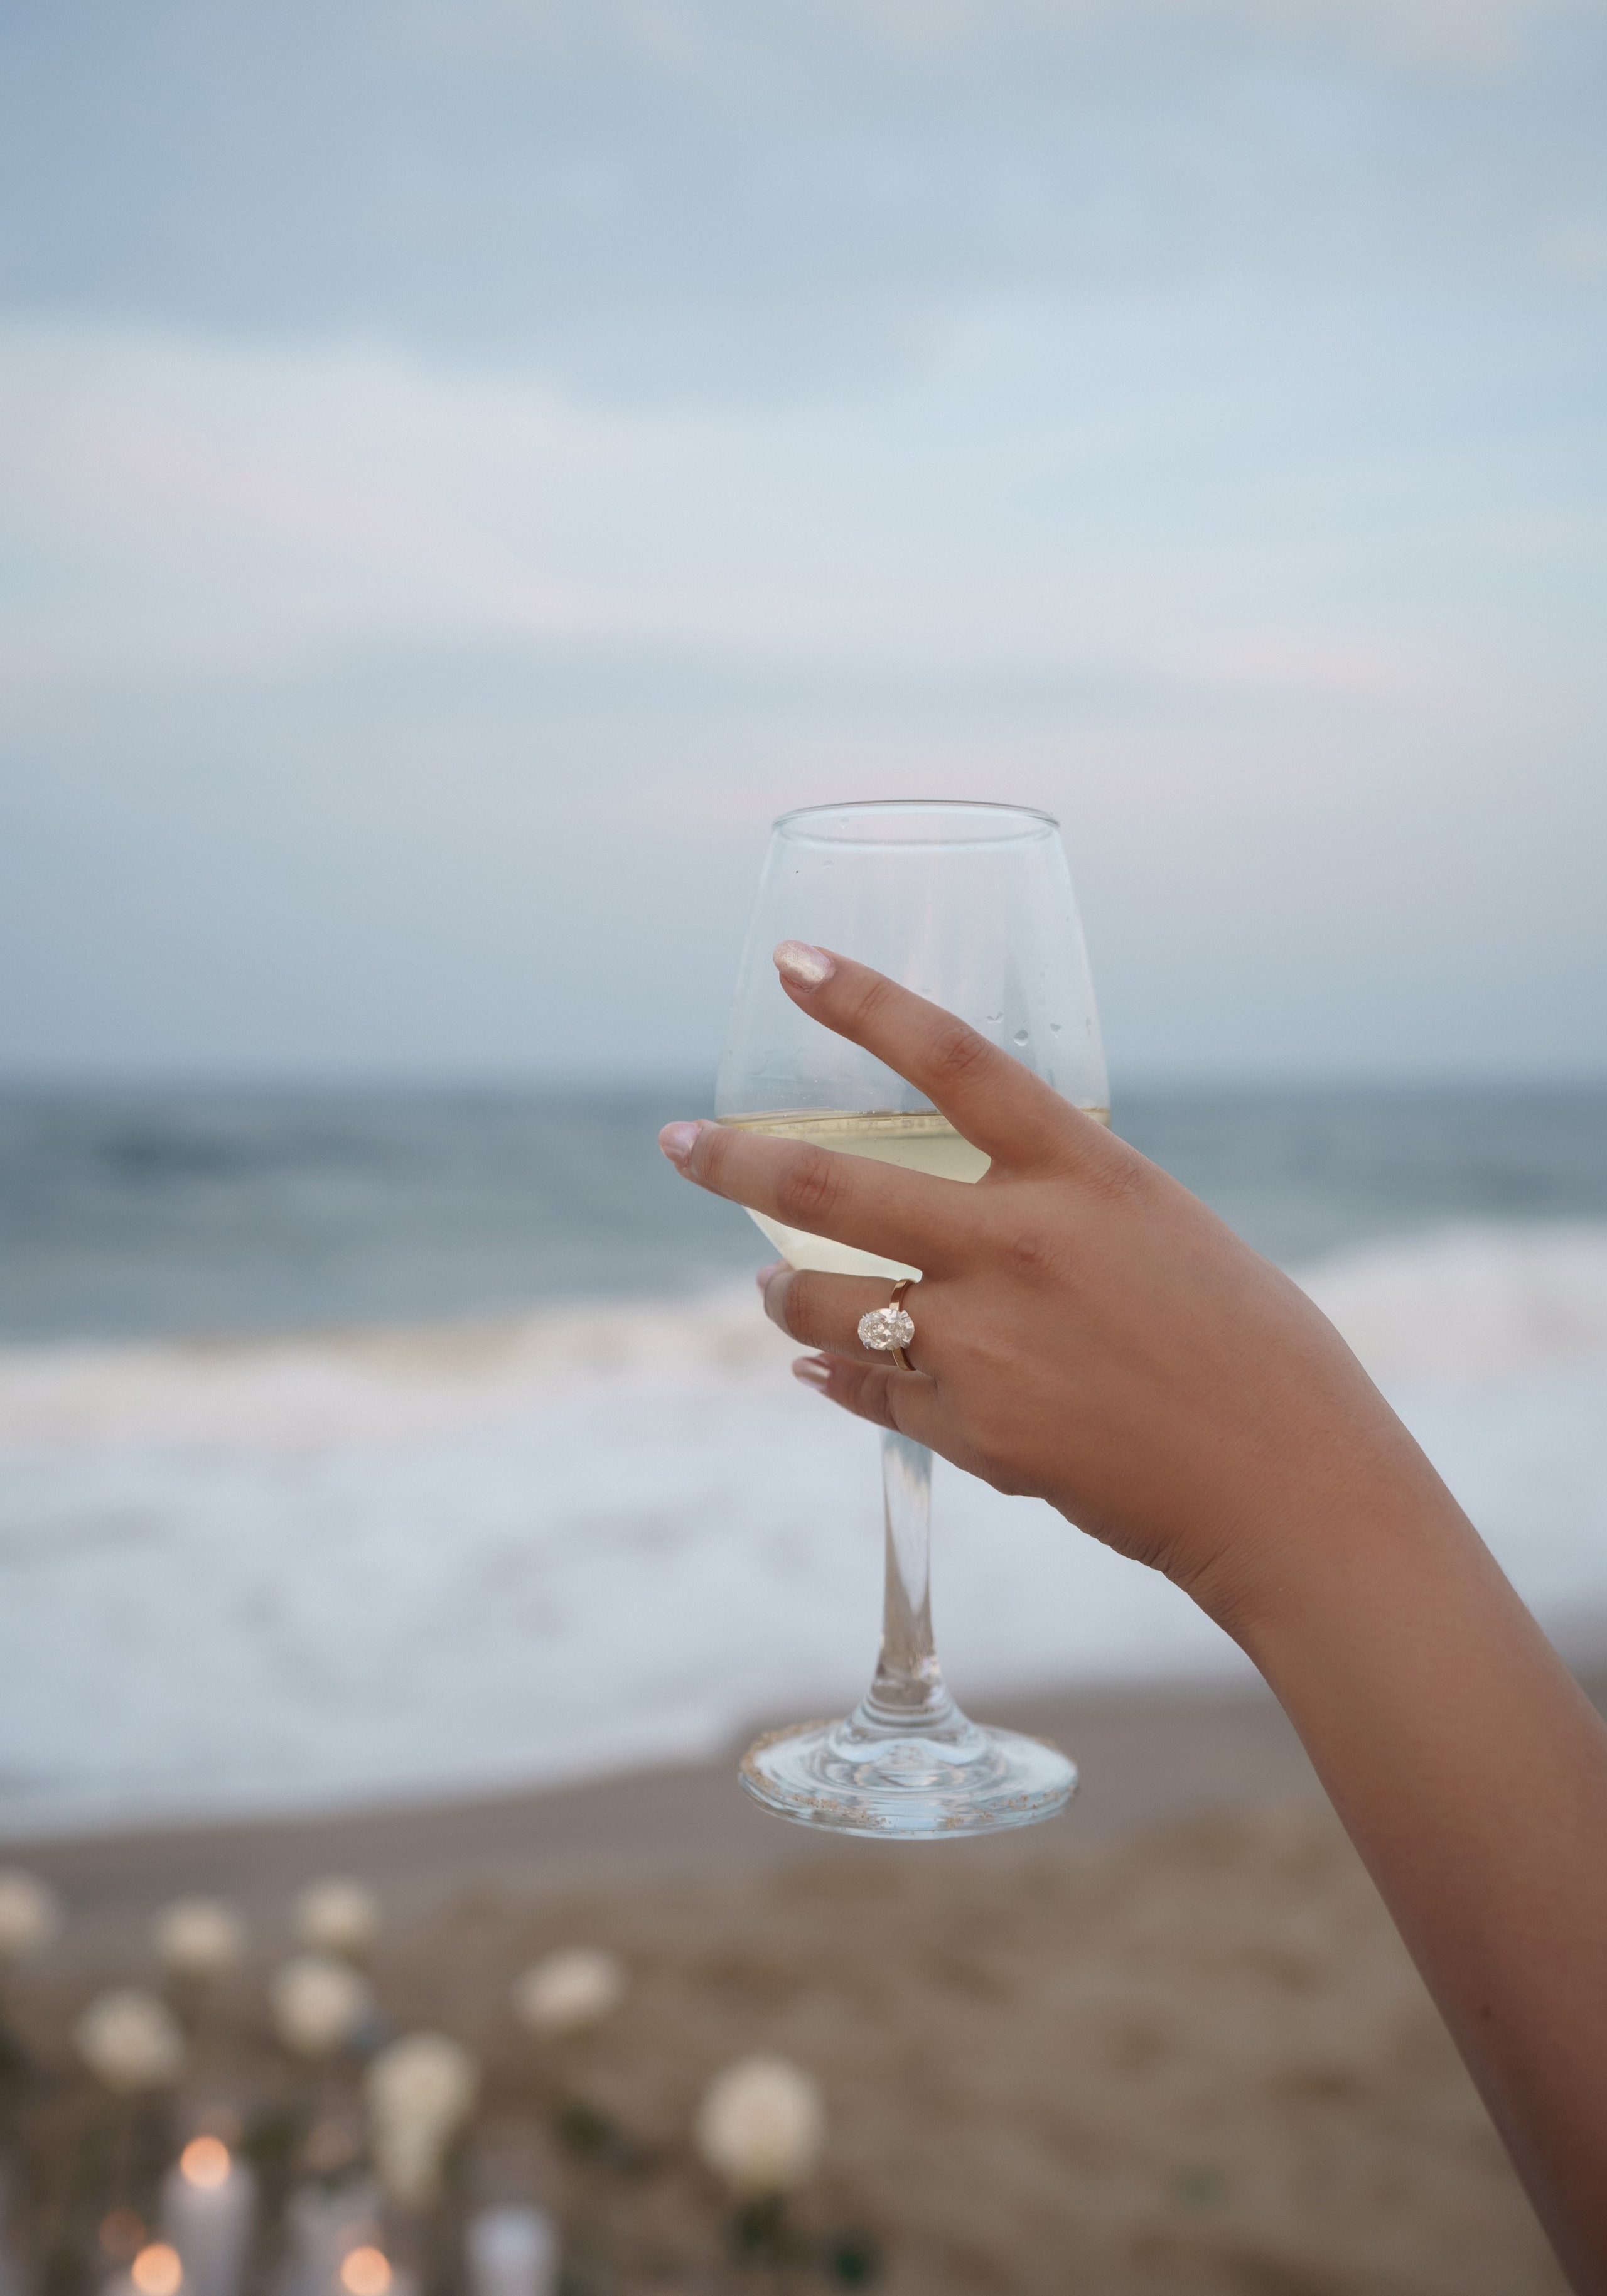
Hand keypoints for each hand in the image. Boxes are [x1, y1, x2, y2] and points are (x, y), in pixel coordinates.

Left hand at [659, 940, 1452, 1639]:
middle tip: (678, 1145)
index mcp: (1088, 1174)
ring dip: (780, 1294)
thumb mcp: (1164, 1233)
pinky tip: (822, 1370)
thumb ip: (1063, 1208)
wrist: (1293, 1489)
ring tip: (769, 1290)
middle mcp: (1022, 1246)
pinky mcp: (976, 1435)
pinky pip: (869, 1394)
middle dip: (732, 1162)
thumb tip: (973, 1215)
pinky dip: (837, 1378)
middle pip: (829, 1187)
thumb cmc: (1254, 1352)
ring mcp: (990, 1346)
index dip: (863, 1000)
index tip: (792, 960)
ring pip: (825, 1305)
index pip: (953, 1057)